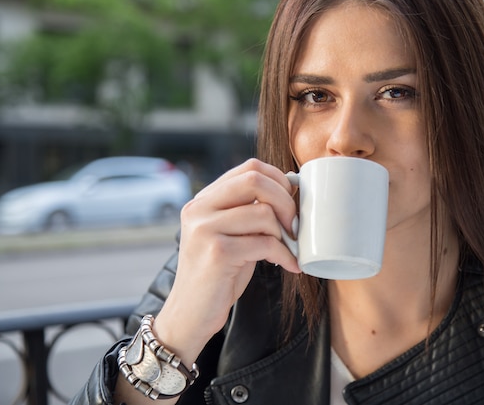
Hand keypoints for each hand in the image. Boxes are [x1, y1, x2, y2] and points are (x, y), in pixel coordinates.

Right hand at [153, 159, 299, 365]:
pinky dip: (286, 255)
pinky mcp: (217, 253)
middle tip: (294, 225)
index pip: (249, 168)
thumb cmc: (217, 275)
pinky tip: (289, 265)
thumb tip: (289, 192)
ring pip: (263, 213)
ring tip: (286, 250)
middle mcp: (200, 209)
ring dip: (284, 234)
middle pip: (255, 181)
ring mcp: (205, 229)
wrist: (190, 316)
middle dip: (285, 201)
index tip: (291, 201)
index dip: (278, 180)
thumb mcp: (229, 236)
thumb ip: (248, 212)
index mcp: (203, 200)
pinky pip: (266, 243)